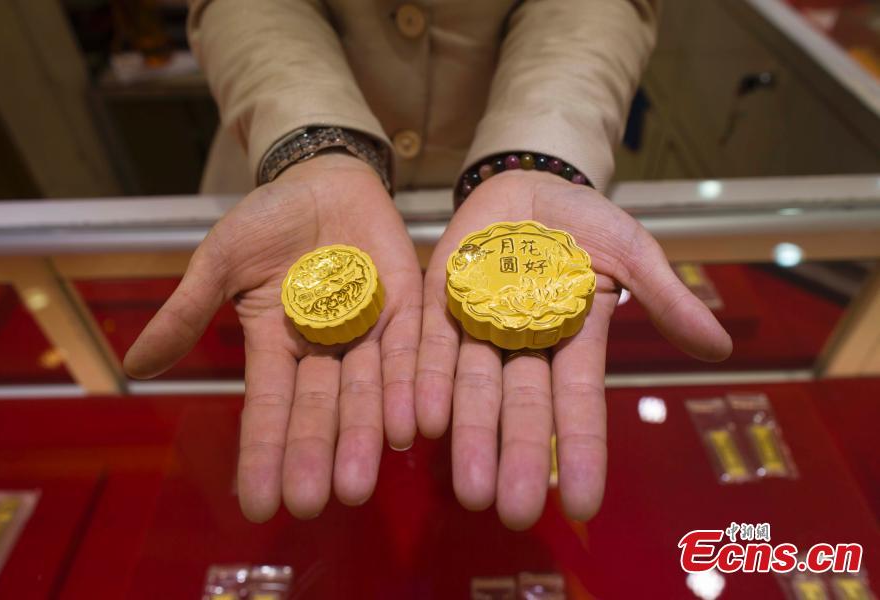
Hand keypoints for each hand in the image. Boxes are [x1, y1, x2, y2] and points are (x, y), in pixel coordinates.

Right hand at [124, 153, 421, 520]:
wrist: (323, 179)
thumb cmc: (267, 220)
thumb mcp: (220, 261)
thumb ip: (188, 311)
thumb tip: (133, 366)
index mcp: (276, 345)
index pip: (269, 408)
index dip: (264, 453)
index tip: (257, 504)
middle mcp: (325, 350)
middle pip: (322, 410)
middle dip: (317, 455)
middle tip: (316, 502)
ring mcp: (369, 331)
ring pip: (369, 391)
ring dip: (366, 435)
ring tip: (360, 481)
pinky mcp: (407, 306)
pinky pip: (413, 350)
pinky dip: (413, 385)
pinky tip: (414, 425)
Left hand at [415, 170, 731, 529]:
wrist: (528, 183)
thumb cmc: (586, 221)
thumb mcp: (633, 252)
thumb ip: (665, 296)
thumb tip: (720, 348)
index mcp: (573, 342)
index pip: (577, 403)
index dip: (579, 449)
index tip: (581, 502)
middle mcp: (523, 347)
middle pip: (520, 407)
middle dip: (517, 457)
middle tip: (513, 512)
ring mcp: (478, 327)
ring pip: (472, 388)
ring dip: (468, 435)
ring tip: (467, 489)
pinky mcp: (440, 302)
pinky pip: (428, 347)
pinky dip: (424, 383)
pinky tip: (419, 422)